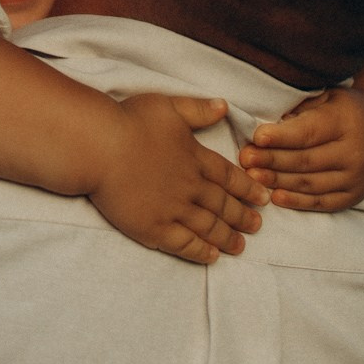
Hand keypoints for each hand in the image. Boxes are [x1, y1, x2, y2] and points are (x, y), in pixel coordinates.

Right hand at [89, 93, 268, 264]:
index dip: (247, 188)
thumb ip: (198, 110)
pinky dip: (200, 251)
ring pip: (208, 227)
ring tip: (240, 246)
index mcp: (195, 157)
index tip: (263, 198)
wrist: (99, 147)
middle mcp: (190, 186)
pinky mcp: (153, 228)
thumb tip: (224, 107)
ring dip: (227, 237)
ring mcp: (173, 209)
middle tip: (257, 226)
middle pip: (222, 205)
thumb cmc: (130, 122)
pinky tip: (211, 256)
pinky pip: (184, 244)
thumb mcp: (168, 106)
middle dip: (242, 216)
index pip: (229, 177)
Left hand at [238, 85, 363, 211]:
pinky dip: (298, 202)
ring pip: (311, 183)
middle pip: (306, 160)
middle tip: (245, 158)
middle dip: (272, 160)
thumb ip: (299, 111)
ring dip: (279, 182)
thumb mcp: (325, 96)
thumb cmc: (341, 107)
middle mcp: (356, 152)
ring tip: (252, 176)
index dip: (281, 136)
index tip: (256, 136)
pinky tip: (275, 197)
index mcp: (347, 122)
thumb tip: (265, 128)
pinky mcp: (355, 196)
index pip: (309, 133)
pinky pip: (322, 202)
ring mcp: (357, 177)